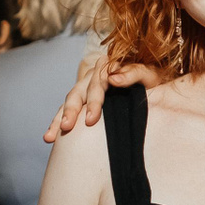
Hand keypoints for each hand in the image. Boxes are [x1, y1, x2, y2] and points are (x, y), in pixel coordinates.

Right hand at [43, 48, 162, 142]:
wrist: (155, 82)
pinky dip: (58, 122)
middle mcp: (93, 76)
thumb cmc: (154, 78)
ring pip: (69, 102)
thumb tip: (113, 79)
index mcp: (108, 67)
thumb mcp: (150, 74)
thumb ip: (134, 73)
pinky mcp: (84, 100)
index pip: (97, 84)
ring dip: (59, 119)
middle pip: (78, 92)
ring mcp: (86, 88)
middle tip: (67, 128)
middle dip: (71, 111)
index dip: (93, 101)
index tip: (91, 120)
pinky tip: (50, 137)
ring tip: (49, 137)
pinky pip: (68, 110)